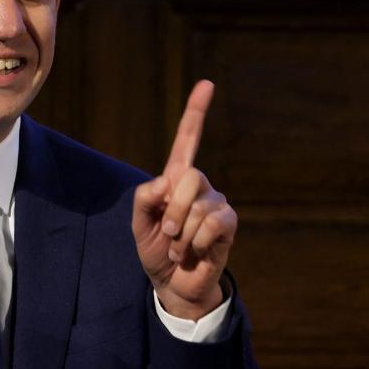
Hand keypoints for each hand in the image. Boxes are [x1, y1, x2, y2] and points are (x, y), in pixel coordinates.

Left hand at [132, 80, 236, 319]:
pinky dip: (196, 242)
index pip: (187, 141)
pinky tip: (196, 251)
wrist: (173, 284)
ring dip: (182, 234)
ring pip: (198, 205)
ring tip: (180, 247)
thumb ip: (144, 199)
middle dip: (172, 209)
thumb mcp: (139, 224)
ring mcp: (217, 203)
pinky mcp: (229, 224)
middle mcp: (200, 186)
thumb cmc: (156, 250)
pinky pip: (213, 223)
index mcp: (175, 180)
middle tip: (168, 232)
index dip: (196, 113)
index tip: (207, 84)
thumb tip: (167, 181)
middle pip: (188, 176)